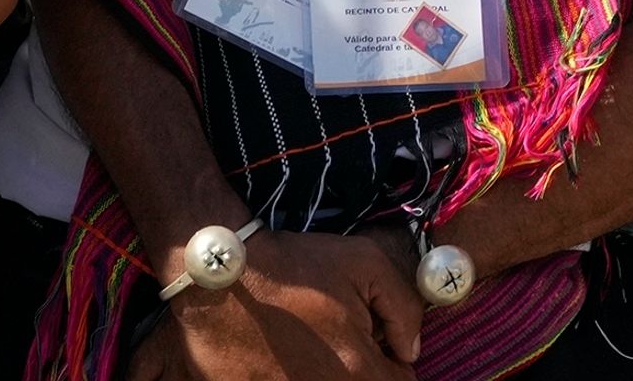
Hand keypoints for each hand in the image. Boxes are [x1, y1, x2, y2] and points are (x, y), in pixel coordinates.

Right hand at [158, 229, 423, 380]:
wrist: (222, 275)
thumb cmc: (295, 266)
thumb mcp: (366, 262)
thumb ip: (405, 308)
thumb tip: (410, 349)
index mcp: (357, 369)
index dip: (389, 360)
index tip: (373, 340)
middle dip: (359, 368)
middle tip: (337, 341)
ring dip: (325, 372)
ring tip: (307, 348)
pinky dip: (289, 374)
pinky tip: (281, 355)